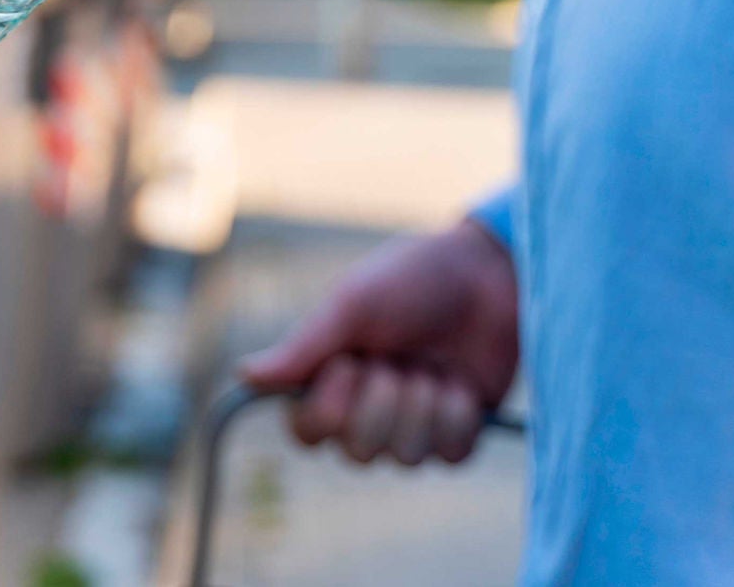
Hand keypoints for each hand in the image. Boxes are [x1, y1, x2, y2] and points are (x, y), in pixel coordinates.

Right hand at [238, 220, 517, 465]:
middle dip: (381, 403)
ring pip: (404, 457)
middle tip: (397, 359)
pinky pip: (448, 454)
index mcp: (330, 376)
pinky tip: (461, 380)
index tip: (349, 364)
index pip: (306, 431)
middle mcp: (366, 407)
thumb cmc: (412, 279)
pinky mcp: (457, 433)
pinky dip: (457, 413)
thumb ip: (303, 347)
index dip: (327, 409)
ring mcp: (413, 424)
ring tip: (432, 363)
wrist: (489, 275)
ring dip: (422, 402)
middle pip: (357, 454)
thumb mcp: (352, 305)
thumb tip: (244, 376)